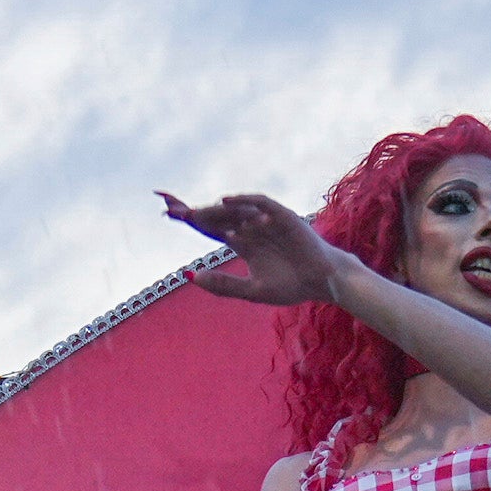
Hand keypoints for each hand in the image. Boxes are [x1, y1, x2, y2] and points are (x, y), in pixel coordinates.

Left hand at [160, 191, 360, 310]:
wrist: (323, 282)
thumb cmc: (291, 285)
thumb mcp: (252, 290)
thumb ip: (224, 284)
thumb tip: (190, 276)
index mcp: (243, 242)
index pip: (210, 228)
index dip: (190, 220)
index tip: (167, 214)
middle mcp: (250, 227)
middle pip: (216, 215)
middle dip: (193, 210)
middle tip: (169, 207)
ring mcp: (265, 220)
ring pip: (234, 209)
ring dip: (212, 209)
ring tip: (190, 212)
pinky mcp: (282, 216)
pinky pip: (260, 202)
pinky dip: (243, 200)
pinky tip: (225, 202)